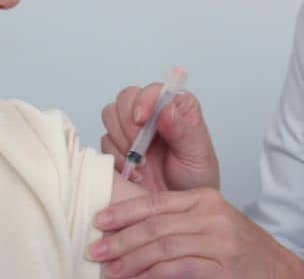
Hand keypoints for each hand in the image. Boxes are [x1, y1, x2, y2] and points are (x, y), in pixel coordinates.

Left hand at [88, 189, 303, 278]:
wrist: (279, 270)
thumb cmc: (240, 249)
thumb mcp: (210, 223)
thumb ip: (177, 221)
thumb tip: (131, 231)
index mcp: (205, 198)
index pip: (155, 202)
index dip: (124, 212)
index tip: (99, 221)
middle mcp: (212, 215)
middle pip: (155, 225)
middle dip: (120, 239)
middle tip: (95, 250)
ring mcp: (220, 241)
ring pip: (163, 247)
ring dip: (131, 261)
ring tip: (109, 271)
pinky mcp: (224, 267)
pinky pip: (178, 269)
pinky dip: (153, 276)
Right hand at [101, 83, 219, 191]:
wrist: (180, 211)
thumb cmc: (196, 179)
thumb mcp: (198, 155)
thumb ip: (183, 131)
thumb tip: (167, 108)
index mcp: (176, 107)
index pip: (153, 90)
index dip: (144, 100)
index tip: (142, 119)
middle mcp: (153, 114)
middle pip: (126, 98)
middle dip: (128, 122)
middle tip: (139, 146)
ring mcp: (133, 130)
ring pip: (110, 115)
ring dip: (121, 139)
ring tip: (141, 162)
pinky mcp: (118, 147)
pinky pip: (105, 142)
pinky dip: (117, 157)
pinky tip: (135, 172)